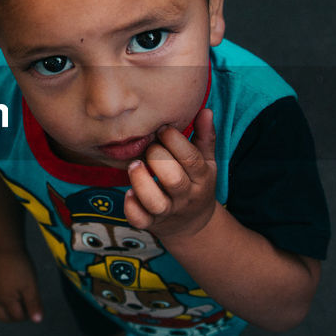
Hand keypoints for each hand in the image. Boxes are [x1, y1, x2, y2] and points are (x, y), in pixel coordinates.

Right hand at [0, 249, 42, 322]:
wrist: (6, 247)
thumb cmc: (20, 267)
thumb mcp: (31, 286)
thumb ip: (34, 304)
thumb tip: (37, 321)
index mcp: (6, 301)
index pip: (18, 317)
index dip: (29, 314)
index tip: (36, 303)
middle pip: (4, 317)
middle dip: (16, 316)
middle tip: (27, 306)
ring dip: (4, 311)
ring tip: (15, 305)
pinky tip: (3, 295)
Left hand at [124, 107, 217, 241]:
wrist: (193, 224)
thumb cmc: (196, 184)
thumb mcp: (207, 162)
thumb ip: (205, 137)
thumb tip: (205, 110)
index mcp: (201, 177)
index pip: (191, 159)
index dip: (175, 140)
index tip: (163, 129)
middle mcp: (185, 196)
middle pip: (174, 180)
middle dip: (157, 158)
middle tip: (149, 147)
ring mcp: (168, 211)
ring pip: (155, 202)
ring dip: (142, 182)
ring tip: (135, 166)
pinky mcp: (151, 223)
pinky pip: (139, 220)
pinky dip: (131, 207)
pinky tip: (129, 193)